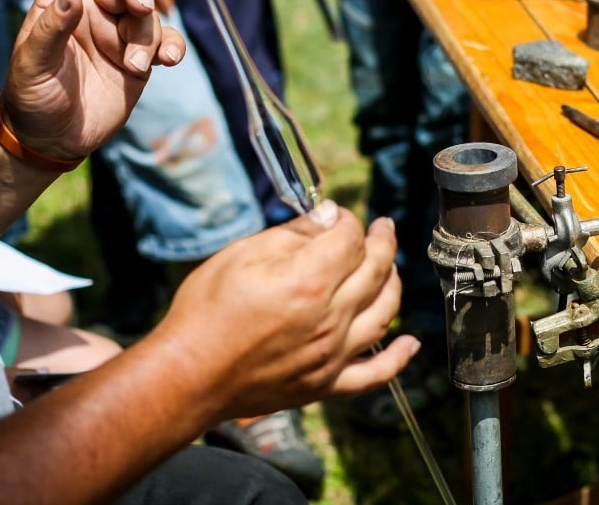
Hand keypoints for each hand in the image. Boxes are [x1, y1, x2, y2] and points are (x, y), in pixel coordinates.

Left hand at [0, 0, 184, 160]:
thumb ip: (51, 29)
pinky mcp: (140, 60)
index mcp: (58, 2)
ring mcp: (119, 35)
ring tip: (137, 66)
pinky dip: (173, 48)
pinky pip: (166, 43)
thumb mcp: (32, 64)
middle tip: (142, 7)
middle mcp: (91, 12)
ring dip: (149, 38)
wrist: (55, 138)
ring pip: (148, 17)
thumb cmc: (32, 97)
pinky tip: (170, 61)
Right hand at [155, 201, 418, 418]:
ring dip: (392, 284)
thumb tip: (328, 216)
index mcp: (309, 280)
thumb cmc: (205, 311)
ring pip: (384, 313)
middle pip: (376, 271)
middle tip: (383, 228)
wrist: (186, 375)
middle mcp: (330, 318)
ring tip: (389, 269)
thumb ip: (292, 235)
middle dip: (382, 242)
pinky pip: (374, 373)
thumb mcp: (241, 255)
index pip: (350, 239)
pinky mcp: (326, 383)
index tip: (337, 215)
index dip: (347, 220)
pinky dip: (399, 359)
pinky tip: (412, 344)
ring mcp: (332, 354)